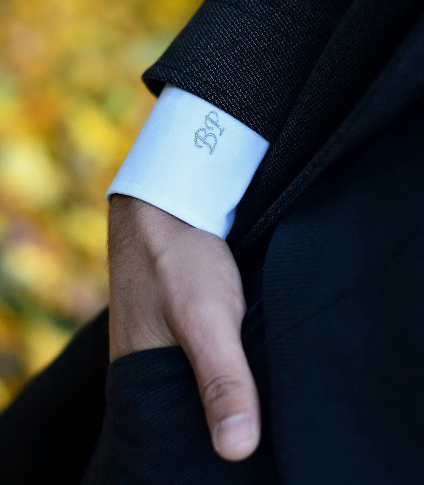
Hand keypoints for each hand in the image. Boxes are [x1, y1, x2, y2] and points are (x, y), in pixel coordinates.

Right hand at [108, 194, 260, 461]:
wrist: (167, 201)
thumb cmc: (177, 258)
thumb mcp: (205, 319)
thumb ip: (222, 380)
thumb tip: (237, 452)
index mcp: (140, 389)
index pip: (180, 443)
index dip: (215, 451)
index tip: (260, 457)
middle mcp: (151, 374)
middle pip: (197, 417)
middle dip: (232, 422)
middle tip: (282, 426)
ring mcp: (168, 350)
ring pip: (209, 387)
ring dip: (237, 393)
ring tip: (277, 403)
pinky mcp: (186, 329)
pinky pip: (214, 360)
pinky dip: (235, 365)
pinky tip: (261, 365)